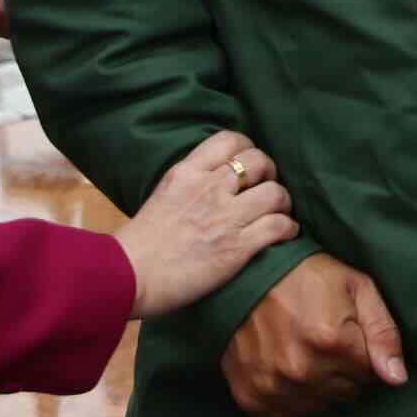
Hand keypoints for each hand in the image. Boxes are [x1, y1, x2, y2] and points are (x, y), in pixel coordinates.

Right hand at [114, 130, 298, 320]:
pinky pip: (278, 226)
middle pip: (259, 162)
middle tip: (267, 187)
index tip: (250, 165)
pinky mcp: (237, 247)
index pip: (230, 140)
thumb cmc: (138, 244)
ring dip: (283, 202)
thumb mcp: (162, 195)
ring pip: (275, 193)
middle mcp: (210, 187)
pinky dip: (288, 229)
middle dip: (270, 173)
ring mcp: (226, 216)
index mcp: (188, 172)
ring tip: (281, 212)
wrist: (128, 276)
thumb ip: (188, 184)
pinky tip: (287, 234)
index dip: (248, 148)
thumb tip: (208, 184)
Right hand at [222, 252, 405, 416]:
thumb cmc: (308, 276)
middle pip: (347, 393)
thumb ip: (383, 333)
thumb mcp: (357, 287)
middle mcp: (303, 370)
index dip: (364, 354)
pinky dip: (291, 397)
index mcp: (333, 342)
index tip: (349, 335)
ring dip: (319, 386)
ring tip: (307, 352)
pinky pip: (287, 414)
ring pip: (320, 406)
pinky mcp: (251, 395)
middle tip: (327, 342)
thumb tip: (397, 378)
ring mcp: (274, 385)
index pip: (372, 374)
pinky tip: (287, 368)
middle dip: (344, 371)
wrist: (248, 272)